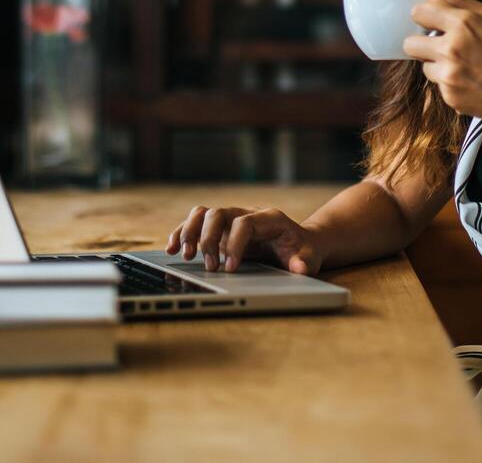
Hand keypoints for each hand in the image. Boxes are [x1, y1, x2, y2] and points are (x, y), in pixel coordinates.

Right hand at [164, 205, 322, 275]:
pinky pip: (196, 225)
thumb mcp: (309, 257)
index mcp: (268, 217)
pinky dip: (181, 234)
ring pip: (203, 214)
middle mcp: (246, 214)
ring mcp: (231, 221)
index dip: (235, 243)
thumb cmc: (302, 250)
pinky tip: (171, 250)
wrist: (299, 244)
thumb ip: (304, 262)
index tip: (230, 268)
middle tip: (210, 267)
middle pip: (219, 213)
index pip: (244, 222)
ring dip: (189, 232)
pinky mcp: (219, 231)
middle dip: (209, 239)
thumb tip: (298, 267)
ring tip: (184, 255)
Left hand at [401, 0, 481, 128]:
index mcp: (463, 24)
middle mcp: (451, 49)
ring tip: (463, 65)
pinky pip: (437, 85)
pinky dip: (449, 82)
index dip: (425, 16)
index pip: (419, 12)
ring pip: (423, 66)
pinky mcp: (449, 96)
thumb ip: (459, 2)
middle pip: (409, 43)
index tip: (433, 21)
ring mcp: (448, 75)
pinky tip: (471, 80)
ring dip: (437, 64)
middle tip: (441, 45)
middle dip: (421, 42)